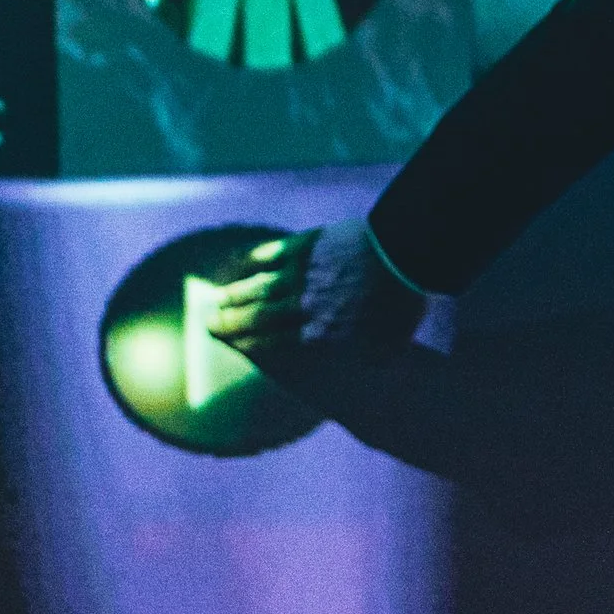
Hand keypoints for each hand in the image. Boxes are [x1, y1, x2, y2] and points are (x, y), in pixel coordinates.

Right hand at [203, 217, 423, 358]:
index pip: (274, 343)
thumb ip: (373, 357)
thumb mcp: (391, 343)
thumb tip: (371, 367)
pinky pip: (272, 253)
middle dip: (230, 322)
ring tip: (218, 298)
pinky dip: (255, 259)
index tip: (232, 345)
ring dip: (235, 294)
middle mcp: (302, 307)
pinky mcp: (306, 245)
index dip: (249, 345)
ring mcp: (301, 274)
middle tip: (210, 324)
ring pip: (258, 287)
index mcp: (320, 334)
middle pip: (257, 317)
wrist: (404, 253)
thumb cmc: (402, 301)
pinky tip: (244, 262)